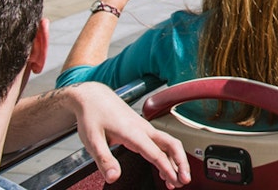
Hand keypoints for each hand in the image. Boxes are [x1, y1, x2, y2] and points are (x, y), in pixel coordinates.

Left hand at [67, 82, 190, 187]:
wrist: (93, 97)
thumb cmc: (92, 115)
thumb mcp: (93, 141)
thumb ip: (105, 160)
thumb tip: (113, 177)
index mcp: (133, 132)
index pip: (156, 153)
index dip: (167, 168)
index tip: (174, 180)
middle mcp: (144, 129)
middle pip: (172, 144)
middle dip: (181, 163)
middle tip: (184, 180)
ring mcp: (145, 128)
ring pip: (169, 143)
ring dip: (176, 160)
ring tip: (177, 179)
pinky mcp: (142, 129)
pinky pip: (161, 142)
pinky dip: (167, 156)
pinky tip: (165, 167)